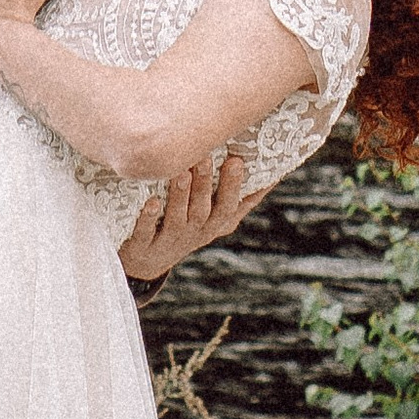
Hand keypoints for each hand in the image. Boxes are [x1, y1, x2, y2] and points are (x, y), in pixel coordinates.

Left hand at [121, 148, 250, 283]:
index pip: (228, 206)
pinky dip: (149, 218)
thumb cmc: (188, 228)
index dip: (232, 186)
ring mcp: (169, 241)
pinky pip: (147, 232)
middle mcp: (194, 233)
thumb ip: (243, 199)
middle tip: (204, 157)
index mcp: (213, 225)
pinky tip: (151, 201)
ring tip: (181, 173)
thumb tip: (276, 173)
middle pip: (203, 211)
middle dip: (205, 185)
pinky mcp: (143, 246)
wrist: (148, 261)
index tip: (236, 160)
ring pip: (178, 219)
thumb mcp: (218, 218)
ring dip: (180, 196)